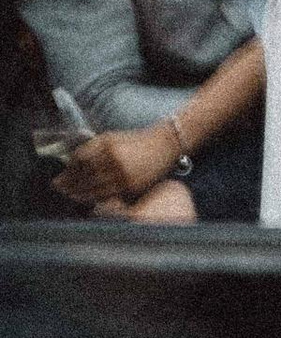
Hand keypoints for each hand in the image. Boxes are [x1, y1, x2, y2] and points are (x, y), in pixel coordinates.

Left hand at [56, 123, 177, 207]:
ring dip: (79, 193)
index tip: (59, 177)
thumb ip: (93, 147)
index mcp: (106, 144)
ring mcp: (123, 174)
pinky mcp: (131, 185)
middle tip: (58, 189)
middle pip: (84, 175)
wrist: (165, 144)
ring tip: (70, 196)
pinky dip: (95, 198)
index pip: (79, 160)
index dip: (67, 171)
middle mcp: (113, 159)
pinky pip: (108, 195)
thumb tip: (73, 162)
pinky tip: (88, 199)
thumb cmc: (138, 140)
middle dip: (69, 184)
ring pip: (94, 188)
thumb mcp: (113, 137)